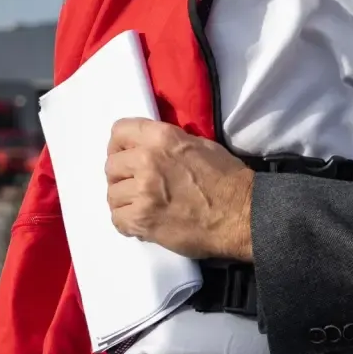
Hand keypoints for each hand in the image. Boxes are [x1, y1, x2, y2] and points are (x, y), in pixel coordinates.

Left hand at [104, 118, 253, 260]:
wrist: (241, 215)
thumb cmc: (227, 179)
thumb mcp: (199, 144)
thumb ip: (168, 142)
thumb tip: (149, 146)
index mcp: (161, 138)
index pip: (119, 131)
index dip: (120, 145)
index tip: (126, 155)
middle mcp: (146, 160)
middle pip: (111, 165)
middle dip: (121, 176)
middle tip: (135, 186)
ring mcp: (142, 192)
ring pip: (111, 194)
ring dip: (124, 201)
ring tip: (142, 206)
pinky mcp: (142, 220)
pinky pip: (117, 219)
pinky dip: (127, 222)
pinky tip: (142, 221)